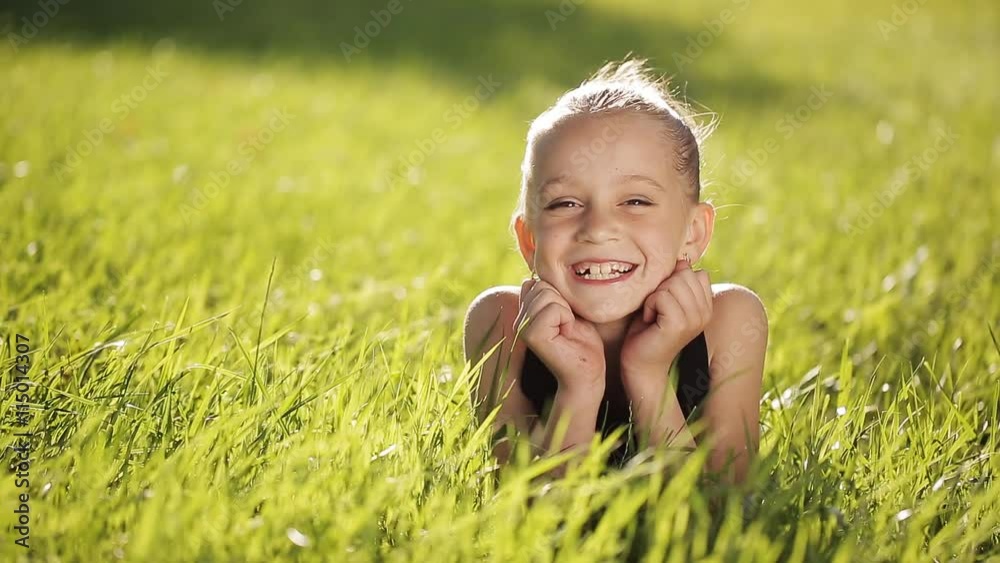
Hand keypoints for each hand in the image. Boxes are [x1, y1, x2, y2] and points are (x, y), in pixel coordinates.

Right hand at [513, 277, 605, 393]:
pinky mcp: (532, 335)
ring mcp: (523, 327)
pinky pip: (553, 308)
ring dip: (566, 311)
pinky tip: (567, 334)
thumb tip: (532, 277)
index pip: (538, 281)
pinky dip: (567, 319)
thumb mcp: (566, 310)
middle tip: (567, 325)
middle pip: (543, 285)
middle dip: (563, 302)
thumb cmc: (582, 342)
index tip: (565, 318)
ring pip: (548, 294)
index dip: (560, 296)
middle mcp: (519, 319)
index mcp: (525, 312)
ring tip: (567, 329)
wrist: (587, 372)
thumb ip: (550, 294)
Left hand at [620, 259, 712, 380]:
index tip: (665, 304)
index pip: (695, 273)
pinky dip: (649, 305)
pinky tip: (650, 321)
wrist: (641, 363)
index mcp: (706, 306)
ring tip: (654, 316)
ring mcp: (694, 319)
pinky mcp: (679, 325)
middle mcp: (705, 313)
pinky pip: (661, 296)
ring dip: (654, 297)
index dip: (673, 282)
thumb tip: (683, 262)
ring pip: (672, 284)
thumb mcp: (665, 299)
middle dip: (663, 288)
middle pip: (684, 275)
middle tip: (657, 310)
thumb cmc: (649, 330)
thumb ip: (676, 280)